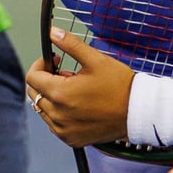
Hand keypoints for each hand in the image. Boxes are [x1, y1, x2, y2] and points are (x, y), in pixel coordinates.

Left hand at [24, 27, 135, 146]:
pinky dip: (58, 112)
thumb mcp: (96, 60)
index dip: (40, 64)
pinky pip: (53, 124)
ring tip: (73, 89)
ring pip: (43, 109)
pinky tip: (76, 104)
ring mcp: (63, 130)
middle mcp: (58, 115)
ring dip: (51, 96)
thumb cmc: (120, 86)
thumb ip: (71, 44)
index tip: (53, 60)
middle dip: (44, 79)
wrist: (139, 112)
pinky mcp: (71, 139)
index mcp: (61, 94)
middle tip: (64, 73)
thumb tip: (52, 32)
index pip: (32, 77)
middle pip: (34, 93)